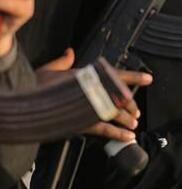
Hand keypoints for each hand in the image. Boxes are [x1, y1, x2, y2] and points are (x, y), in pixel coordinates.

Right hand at [36, 49, 151, 142]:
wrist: (26, 101)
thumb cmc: (38, 85)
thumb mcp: (51, 68)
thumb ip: (64, 61)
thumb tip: (70, 52)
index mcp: (88, 76)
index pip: (116, 75)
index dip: (133, 77)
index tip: (149, 78)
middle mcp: (92, 91)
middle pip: (119, 97)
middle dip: (129, 104)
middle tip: (136, 111)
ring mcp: (88, 108)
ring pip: (114, 113)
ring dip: (126, 119)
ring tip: (134, 124)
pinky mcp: (82, 123)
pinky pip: (104, 129)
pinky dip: (117, 134)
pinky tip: (127, 137)